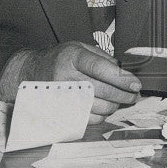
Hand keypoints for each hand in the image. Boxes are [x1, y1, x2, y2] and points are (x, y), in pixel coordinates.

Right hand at [22, 42, 140, 122]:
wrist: (31, 72)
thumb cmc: (60, 58)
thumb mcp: (79, 48)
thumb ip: (103, 58)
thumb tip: (126, 71)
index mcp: (73, 57)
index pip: (100, 68)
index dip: (121, 77)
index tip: (136, 84)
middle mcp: (66, 77)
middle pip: (103, 90)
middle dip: (124, 95)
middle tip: (134, 95)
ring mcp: (63, 97)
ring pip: (99, 107)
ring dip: (115, 105)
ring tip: (119, 99)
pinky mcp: (62, 113)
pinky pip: (90, 120)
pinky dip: (102, 115)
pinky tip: (104, 106)